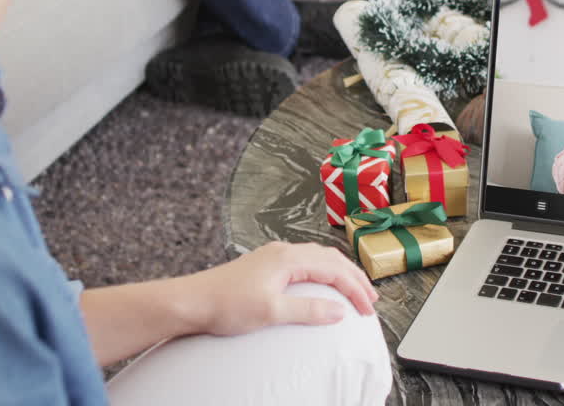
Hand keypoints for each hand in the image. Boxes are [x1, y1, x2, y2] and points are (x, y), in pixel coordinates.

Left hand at [184, 241, 378, 336]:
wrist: (192, 301)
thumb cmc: (226, 303)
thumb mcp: (272, 311)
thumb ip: (309, 310)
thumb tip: (338, 310)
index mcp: (289, 257)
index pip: (335, 269)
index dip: (355, 289)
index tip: (368, 308)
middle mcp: (283, 251)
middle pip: (330, 259)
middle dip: (354, 277)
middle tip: (370, 298)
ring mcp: (273, 257)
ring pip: (318, 259)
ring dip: (339, 274)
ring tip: (353, 291)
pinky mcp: (265, 266)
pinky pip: (304, 264)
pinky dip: (322, 273)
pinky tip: (322, 285)